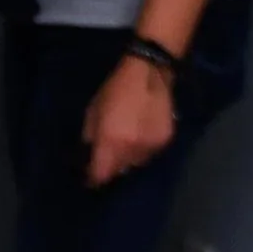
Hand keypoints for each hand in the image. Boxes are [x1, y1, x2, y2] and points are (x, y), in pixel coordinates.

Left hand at [83, 55, 175, 185]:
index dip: (93, 179)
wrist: (149, 72)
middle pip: (118, 173)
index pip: (100, 175)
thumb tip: (87, 156)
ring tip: (125, 144)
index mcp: (111, 142)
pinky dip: (142, 150)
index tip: (88, 177)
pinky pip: (149, 154)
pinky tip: (140, 136)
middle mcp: (132, 150)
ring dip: (127, 159)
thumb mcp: (93, 111)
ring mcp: (151, 147)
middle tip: (106, 157)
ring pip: (135, 165)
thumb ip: (89, 139)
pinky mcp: (165, 142)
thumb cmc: (115, 89)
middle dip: (110, 168)